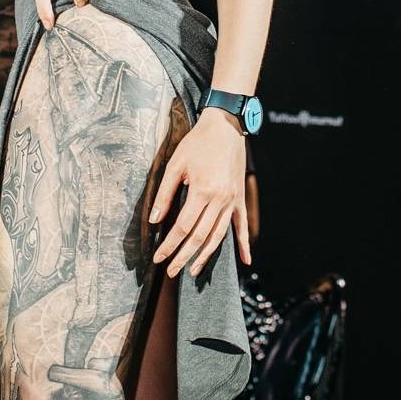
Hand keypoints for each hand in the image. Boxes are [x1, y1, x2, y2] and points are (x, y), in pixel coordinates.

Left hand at [149, 112, 250, 279]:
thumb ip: (165, 194)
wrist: (226, 126)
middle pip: (199, 237)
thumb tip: (155, 220)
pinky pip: (242, 226)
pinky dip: (244, 244)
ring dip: (206, 256)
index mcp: (202, 191)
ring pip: (218, 236)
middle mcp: (220, 199)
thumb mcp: (175, 165)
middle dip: (184, 257)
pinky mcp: (240, 198)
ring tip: (193, 271)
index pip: (182, 227)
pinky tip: (245, 261)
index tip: (158, 258)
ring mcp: (232, 200)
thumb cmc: (198, 143)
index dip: (169, 246)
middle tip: (171, 272)